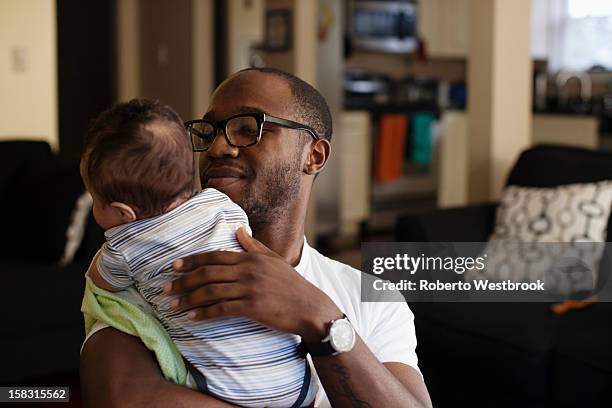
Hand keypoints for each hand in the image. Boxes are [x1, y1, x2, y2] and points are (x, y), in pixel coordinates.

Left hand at [164, 227, 342, 341]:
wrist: (309, 307)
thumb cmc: (291, 284)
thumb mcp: (273, 260)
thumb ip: (253, 246)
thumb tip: (238, 229)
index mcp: (250, 257)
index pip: (215, 256)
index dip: (192, 261)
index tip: (175, 266)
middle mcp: (247, 270)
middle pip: (208, 273)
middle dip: (184, 281)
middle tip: (166, 289)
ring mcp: (249, 288)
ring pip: (211, 292)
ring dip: (189, 299)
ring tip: (174, 306)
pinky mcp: (251, 307)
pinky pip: (221, 309)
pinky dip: (204, 314)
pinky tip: (192, 317)